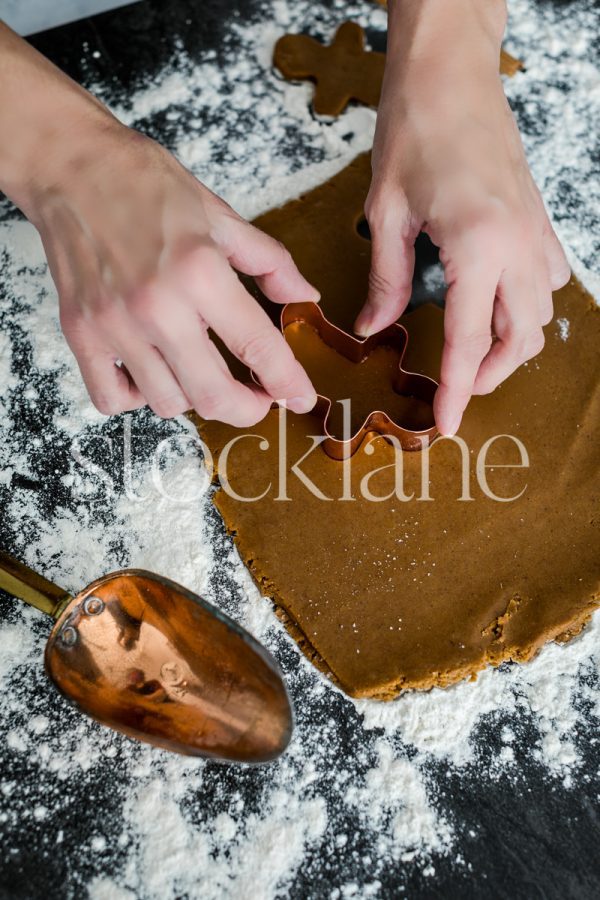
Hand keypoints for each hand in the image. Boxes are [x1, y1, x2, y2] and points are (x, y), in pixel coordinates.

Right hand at [30, 126, 318, 424]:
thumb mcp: (220, 215)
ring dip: (194, 399)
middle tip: (258, 398)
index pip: (258, 347)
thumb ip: (270, 262)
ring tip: (201, 372)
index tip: (300, 397)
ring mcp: (114, 325)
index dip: (288, 382)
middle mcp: (157, 306)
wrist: (70, 165)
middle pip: (213, 396)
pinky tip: (151, 373)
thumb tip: (305, 297)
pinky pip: (111, 399)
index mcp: (200, 271)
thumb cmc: (144, 184)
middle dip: (247, 409)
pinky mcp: (81, 333)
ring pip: (167, 404)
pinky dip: (137, 399)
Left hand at [356, 0, 569, 435]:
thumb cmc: (415, 130)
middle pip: (520, 338)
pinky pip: (551, 278)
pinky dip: (532, 306)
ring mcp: (535, 230)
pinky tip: (504, 308)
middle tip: (455, 393)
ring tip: (477, 362)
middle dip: (490, 376)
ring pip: (542, 313)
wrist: (451, 73)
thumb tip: (374, 327)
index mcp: (477, 247)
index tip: (445, 425)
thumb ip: (386, 279)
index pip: (470, 342)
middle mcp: (517, 245)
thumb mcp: (385, 213)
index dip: (456, 391)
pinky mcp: (538, 217)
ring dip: (514, 347)